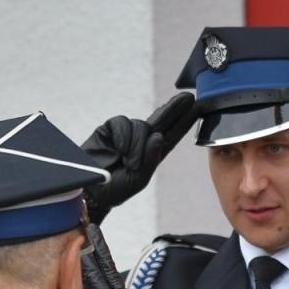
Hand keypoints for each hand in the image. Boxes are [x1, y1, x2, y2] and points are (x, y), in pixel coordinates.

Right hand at [79, 92, 197, 223]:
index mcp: (153, 153)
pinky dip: (123, 136)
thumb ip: (151, 159)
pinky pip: (122, 123)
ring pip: (141, 125)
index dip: (185, 121)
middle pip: (162, 119)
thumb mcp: (138, 179)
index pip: (172, 134)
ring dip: (137, 144)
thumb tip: (159, 135)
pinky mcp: (110, 129)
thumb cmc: (115, 189)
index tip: (199, 108)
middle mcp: (142, 140)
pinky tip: (120, 150)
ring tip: (129, 162)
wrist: (89, 191)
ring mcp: (126, 133)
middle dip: (175, 108)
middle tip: (188, 98)